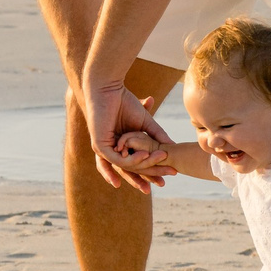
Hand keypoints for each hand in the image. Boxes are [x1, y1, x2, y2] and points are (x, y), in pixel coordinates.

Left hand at [84, 78, 171, 192]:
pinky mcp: (99, 146)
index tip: (169, 177)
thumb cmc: (124, 101)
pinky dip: (132, 159)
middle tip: (166, 181)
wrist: (108, 89)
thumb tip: (172, 145)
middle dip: (149, 176)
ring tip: (162, 160)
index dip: (152, 173)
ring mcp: (104, 151)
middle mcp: (111, 152)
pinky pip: (117, 159)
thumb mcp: (145, 121)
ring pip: (126, 166)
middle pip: (132, 170)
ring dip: (145, 166)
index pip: (138, 166)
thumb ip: (156, 134)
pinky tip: (145, 156)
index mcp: (120, 148)